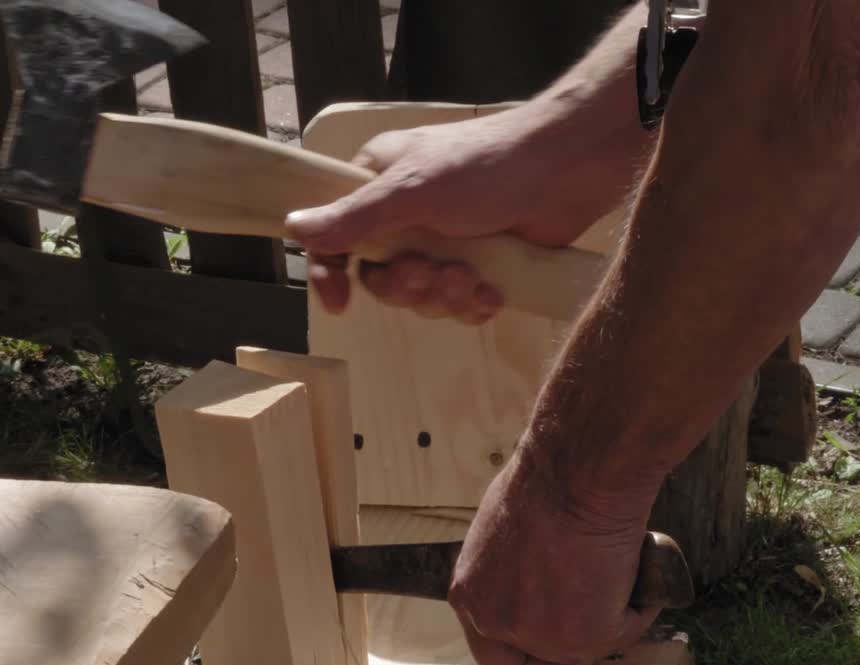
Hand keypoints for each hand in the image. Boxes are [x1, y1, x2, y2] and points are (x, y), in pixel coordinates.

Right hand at [283, 104, 636, 323]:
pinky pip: (459, 305)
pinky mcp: (481, 264)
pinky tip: (491, 292)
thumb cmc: (486, 166)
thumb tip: (293, 228)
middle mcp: (407, 214)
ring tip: (470, 279)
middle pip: (381, 277)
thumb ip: (354, 217)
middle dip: (407, 286)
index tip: (339, 302)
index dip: (332, 272)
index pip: (336, 237)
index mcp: (379, 184)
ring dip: (444, 296)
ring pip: (422, 296)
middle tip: (431, 274)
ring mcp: (446, 241)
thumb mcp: (411, 191)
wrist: (566, 170)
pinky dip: (473, 304)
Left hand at [447, 453, 661, 664]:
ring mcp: (540, 635)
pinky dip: (638, 607)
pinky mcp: (586, 635)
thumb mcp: (503, 532)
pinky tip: (640, 572)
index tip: (550, 640)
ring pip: (583, 647)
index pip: (492, 652)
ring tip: (621, 576)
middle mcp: (495, 623)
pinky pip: (624, 629)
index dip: (525, 651)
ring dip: (606, 619)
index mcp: (468, 596)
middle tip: (593, 626)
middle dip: (564, 651)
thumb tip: (535, 577)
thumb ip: (510, 570)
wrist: (577, 473)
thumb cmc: (543, 482)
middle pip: (532, 662)